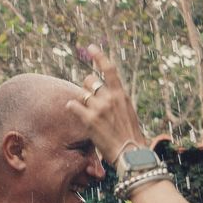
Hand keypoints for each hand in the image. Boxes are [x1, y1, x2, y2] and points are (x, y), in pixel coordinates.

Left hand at [64, 45, 148, 170]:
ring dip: (81, 101)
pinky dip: (72, 108)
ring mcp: (99, 108)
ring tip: (88, 113)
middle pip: (89, 80)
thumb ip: (116, 100)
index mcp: (121, 94)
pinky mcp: (89, 119)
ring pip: (80, 94)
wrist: (131, 154)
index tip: (91, 48)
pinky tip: (77, 114)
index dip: (99, 56)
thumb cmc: (130, 136)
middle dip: (86, 86)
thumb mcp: (128, 112)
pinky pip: (73, 105)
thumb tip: (105, 92)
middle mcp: (110, 98)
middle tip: (88, 98)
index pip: (109, 69)